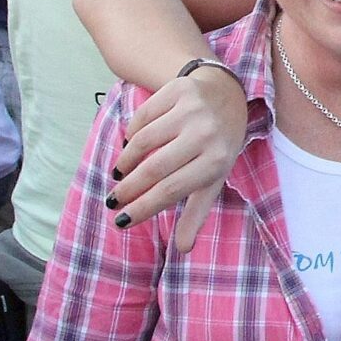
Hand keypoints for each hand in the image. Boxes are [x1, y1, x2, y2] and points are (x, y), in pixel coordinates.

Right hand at [109, 65, 249, 248]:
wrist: (227, 94)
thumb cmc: (217, 145)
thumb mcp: (213, 178)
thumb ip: (197, 213)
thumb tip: (184, 249)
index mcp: (216, 161)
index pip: (171, 190)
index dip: (143, 207)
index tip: (121, 220)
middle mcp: (206, 134)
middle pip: (155, 168)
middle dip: (128, 188)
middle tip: (112, 201)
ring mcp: (192, 110)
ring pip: (143, 141)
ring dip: (126, 161)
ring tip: (120, 174)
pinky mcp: (179, 90)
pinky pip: (143, 117)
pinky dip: (131, 133)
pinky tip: (129, 145)